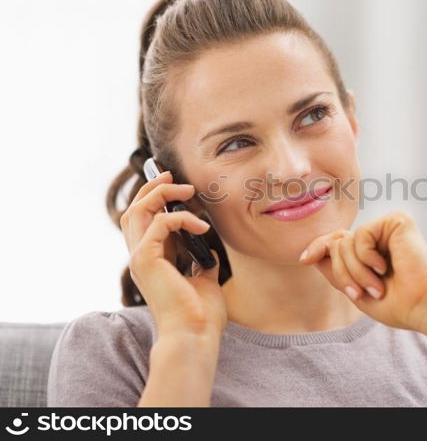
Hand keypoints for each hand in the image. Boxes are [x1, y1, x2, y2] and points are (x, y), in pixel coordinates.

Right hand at [120, 170, 226, 338]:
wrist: (194, 336)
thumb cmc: (200, 315)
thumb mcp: (203, 279)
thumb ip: (200, 261)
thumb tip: (208, 248)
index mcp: (152, 261)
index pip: (144, 222)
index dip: (155, 199)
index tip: (177, 186)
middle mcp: (140, 257)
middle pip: (134, 210)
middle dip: (152, 187)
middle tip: (173, 175)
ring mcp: (140, 258)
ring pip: (138, 210)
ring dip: (161, 193)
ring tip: (188, 190)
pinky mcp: (146, 260)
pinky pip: (160, 223)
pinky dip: (182, 218)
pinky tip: (202, 227)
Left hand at [298, 210, 426, 331]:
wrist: (423, 305)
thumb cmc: (397, 304)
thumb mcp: (355, 289)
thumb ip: (336, 270)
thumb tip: (312, 254)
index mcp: (371, 251)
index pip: (336, 242)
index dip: (318, 248)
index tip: (303, 259)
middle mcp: (379, 236)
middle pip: (337, 243)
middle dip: (342, 272)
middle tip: (360, 293)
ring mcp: (387, 227)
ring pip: (346, 242)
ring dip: (356, 271)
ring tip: (376, 286)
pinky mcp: (397, 220)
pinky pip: (361, 235)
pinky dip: (367, 258)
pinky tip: (385, 267)